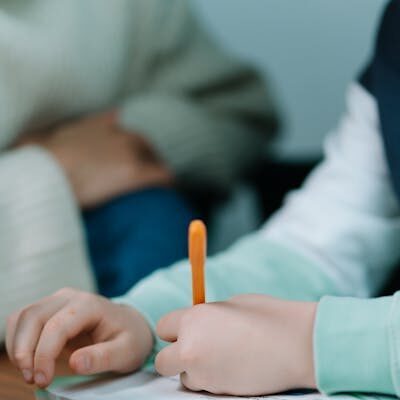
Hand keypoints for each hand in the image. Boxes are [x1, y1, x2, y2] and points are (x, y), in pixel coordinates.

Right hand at [6, 288, 152, 387]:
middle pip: (33, 316)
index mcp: (90, 305)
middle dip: (24, 350)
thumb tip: (75, 363)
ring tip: (30, 372)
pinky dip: (17, 341)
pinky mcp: (49, 309)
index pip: (57, 325)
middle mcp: (70, 296)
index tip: (43, 380)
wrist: (130, 325)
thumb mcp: (126, 351)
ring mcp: (58, 300)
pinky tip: (28, 361)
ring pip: (23, 316)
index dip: (44, 354)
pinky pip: (23, 320)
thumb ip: (103, 357)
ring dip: (18, 346)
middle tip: (32, 379)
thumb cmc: (129, 338)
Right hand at [16, 112, 172, 207]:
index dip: (136, 150)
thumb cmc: (46, 161)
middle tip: (146, 178)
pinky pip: (164, 176)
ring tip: (157, 188)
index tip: (137, 161)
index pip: (132, 133)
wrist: (46, 175)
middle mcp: (122, 134)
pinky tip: (168, 192)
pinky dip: (168, 183)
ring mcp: (130, 152)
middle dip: (148, 161)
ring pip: (156, 160)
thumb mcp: (60, 135)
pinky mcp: (135, 172)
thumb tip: (107, 116)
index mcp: (106, 125)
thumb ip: (83, 126)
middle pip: (147, 147)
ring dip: (157, 173)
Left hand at [155, 294, 316, 395]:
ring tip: (222, 359)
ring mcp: (203, 373)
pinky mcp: (218, 392)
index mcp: (193, 318)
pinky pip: (202, 387)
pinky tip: (231, 369)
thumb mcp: (231, 305)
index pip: (163, 327)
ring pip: (183, 378)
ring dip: (194, 371)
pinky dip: (210, 381)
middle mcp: (190, 347)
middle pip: (162, 361)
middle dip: (175, 356)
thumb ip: (207, 315)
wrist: (295, 344)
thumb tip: (197, 323)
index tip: (187, 330)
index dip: (175, 329)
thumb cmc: (267, 316)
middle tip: (197, 349)